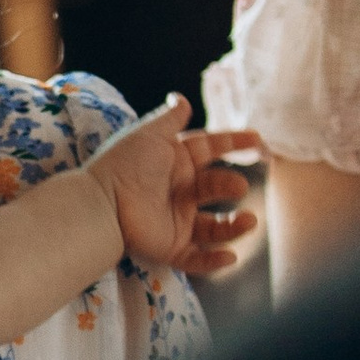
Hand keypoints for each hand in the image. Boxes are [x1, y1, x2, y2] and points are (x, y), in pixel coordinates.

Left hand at [87, 99, 262, 279]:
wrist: (102, 202)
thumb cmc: (124, 165)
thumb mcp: (150, 135)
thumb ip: (169, 119)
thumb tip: (181, 98)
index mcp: (177, 163)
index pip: (211, 149)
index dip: (234, 143)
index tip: (257, 140)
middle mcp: (180, 192)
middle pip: (216, 187)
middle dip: (231, 185)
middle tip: (238, 186)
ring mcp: (177, 221)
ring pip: (214, 227)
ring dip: (234, 226)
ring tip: (248, 220)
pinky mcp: (170, 247)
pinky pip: (197, 259)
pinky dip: (214, 261)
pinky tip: (230, 257)